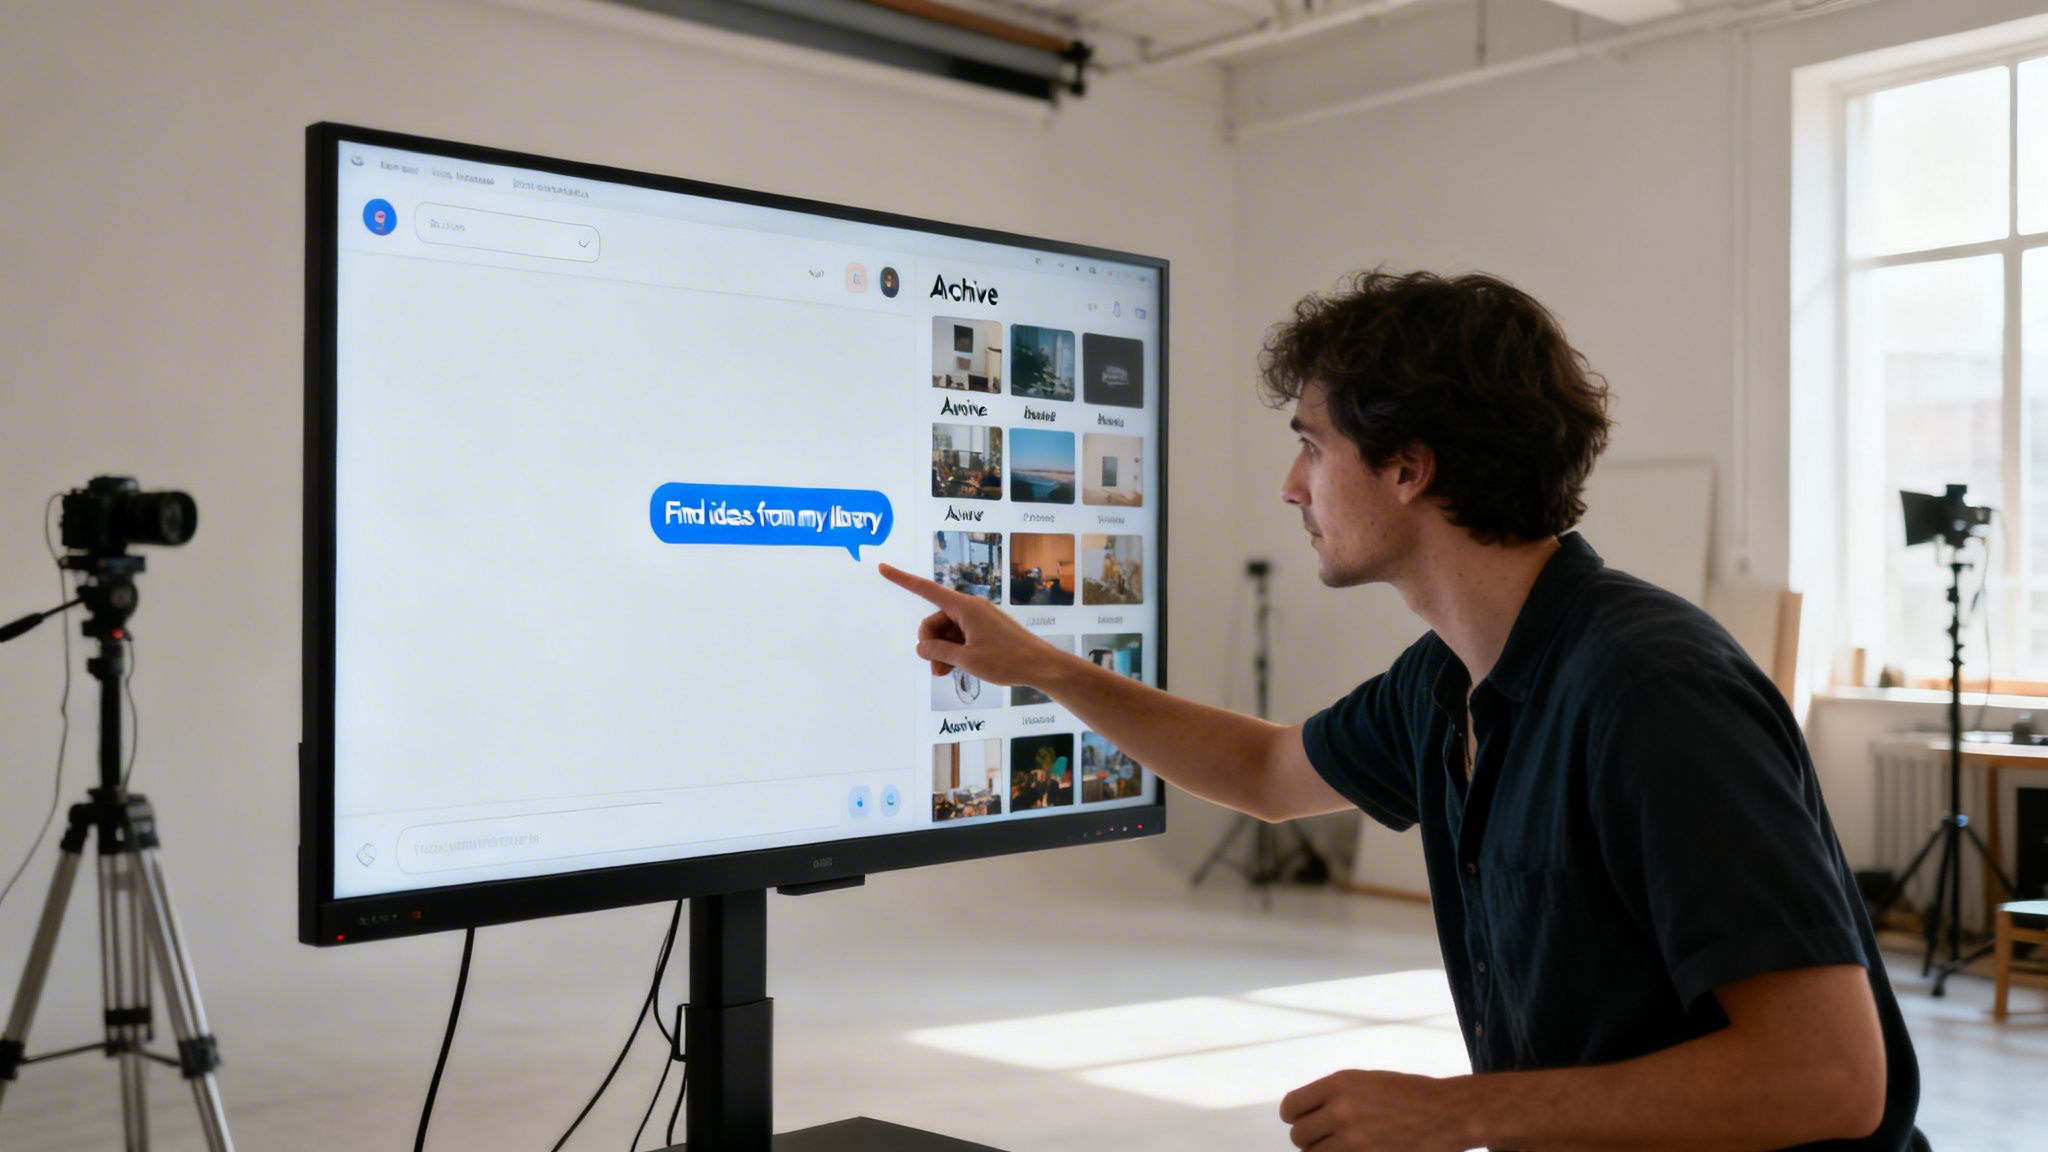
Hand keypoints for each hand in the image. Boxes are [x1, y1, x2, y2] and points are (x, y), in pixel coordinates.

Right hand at [877, 563, 1061, 686]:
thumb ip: (939, 652)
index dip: (902, 579)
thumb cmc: (1007, 660)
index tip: (883, 568)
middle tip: (935, 668)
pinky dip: (955, 651)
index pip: (926, 589)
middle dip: (930, 643)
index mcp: (965, 607)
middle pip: (936, 619)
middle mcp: (971, 608)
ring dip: (942, 652)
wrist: (1041, 666)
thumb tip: (921, 647)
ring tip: (944, 674)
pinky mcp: (987, 629)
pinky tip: (955, 669)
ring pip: (948, 632)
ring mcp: (980, 619)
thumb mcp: (966, 660)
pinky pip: (961, 636)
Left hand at [1280, 1070, 1471, 1151]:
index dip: (1293, 1116)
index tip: (1297, 1120)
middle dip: (1309, 1138)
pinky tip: (1354, 1151)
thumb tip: (1307, 1112)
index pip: (1292, 1107)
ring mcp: (1354, 1141)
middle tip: (1323, 1137)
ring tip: (1341, 1146)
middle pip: (1299, 1136)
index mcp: (1339, 1085)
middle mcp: (1341, 1111)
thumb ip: (1335, 1095)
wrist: (1446, 1113)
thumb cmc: (1409, 1094)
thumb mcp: (1366, 1082)